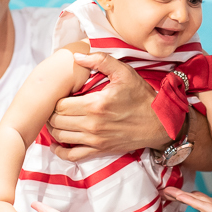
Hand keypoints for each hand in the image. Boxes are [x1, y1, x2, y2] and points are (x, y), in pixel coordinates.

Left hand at [47, 52, 169, 160]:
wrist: (159, 123)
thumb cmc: (142, 97)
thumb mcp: (124, 72)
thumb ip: (100, 60)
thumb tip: (77, 57)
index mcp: (95, 104)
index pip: (60, 104)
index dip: (56, 98)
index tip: (61, 94)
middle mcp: (92, 124)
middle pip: (57, 120)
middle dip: (52, 112)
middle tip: (55, 106)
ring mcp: (95, 140)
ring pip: (60, 136)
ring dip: (54, 128)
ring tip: (55, 119)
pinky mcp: (99, 150)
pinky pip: (72, 155)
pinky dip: (60, 150)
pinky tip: (57, 143)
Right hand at [163, 187, 211, 211]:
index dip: (197, 196)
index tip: (185, 192)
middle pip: (201, 202)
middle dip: (184, 197)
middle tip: (169, 191)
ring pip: (199, 204)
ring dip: (183, 198)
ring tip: (168, 192)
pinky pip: (205, 207)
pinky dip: (191, 201)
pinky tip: (179, 196)